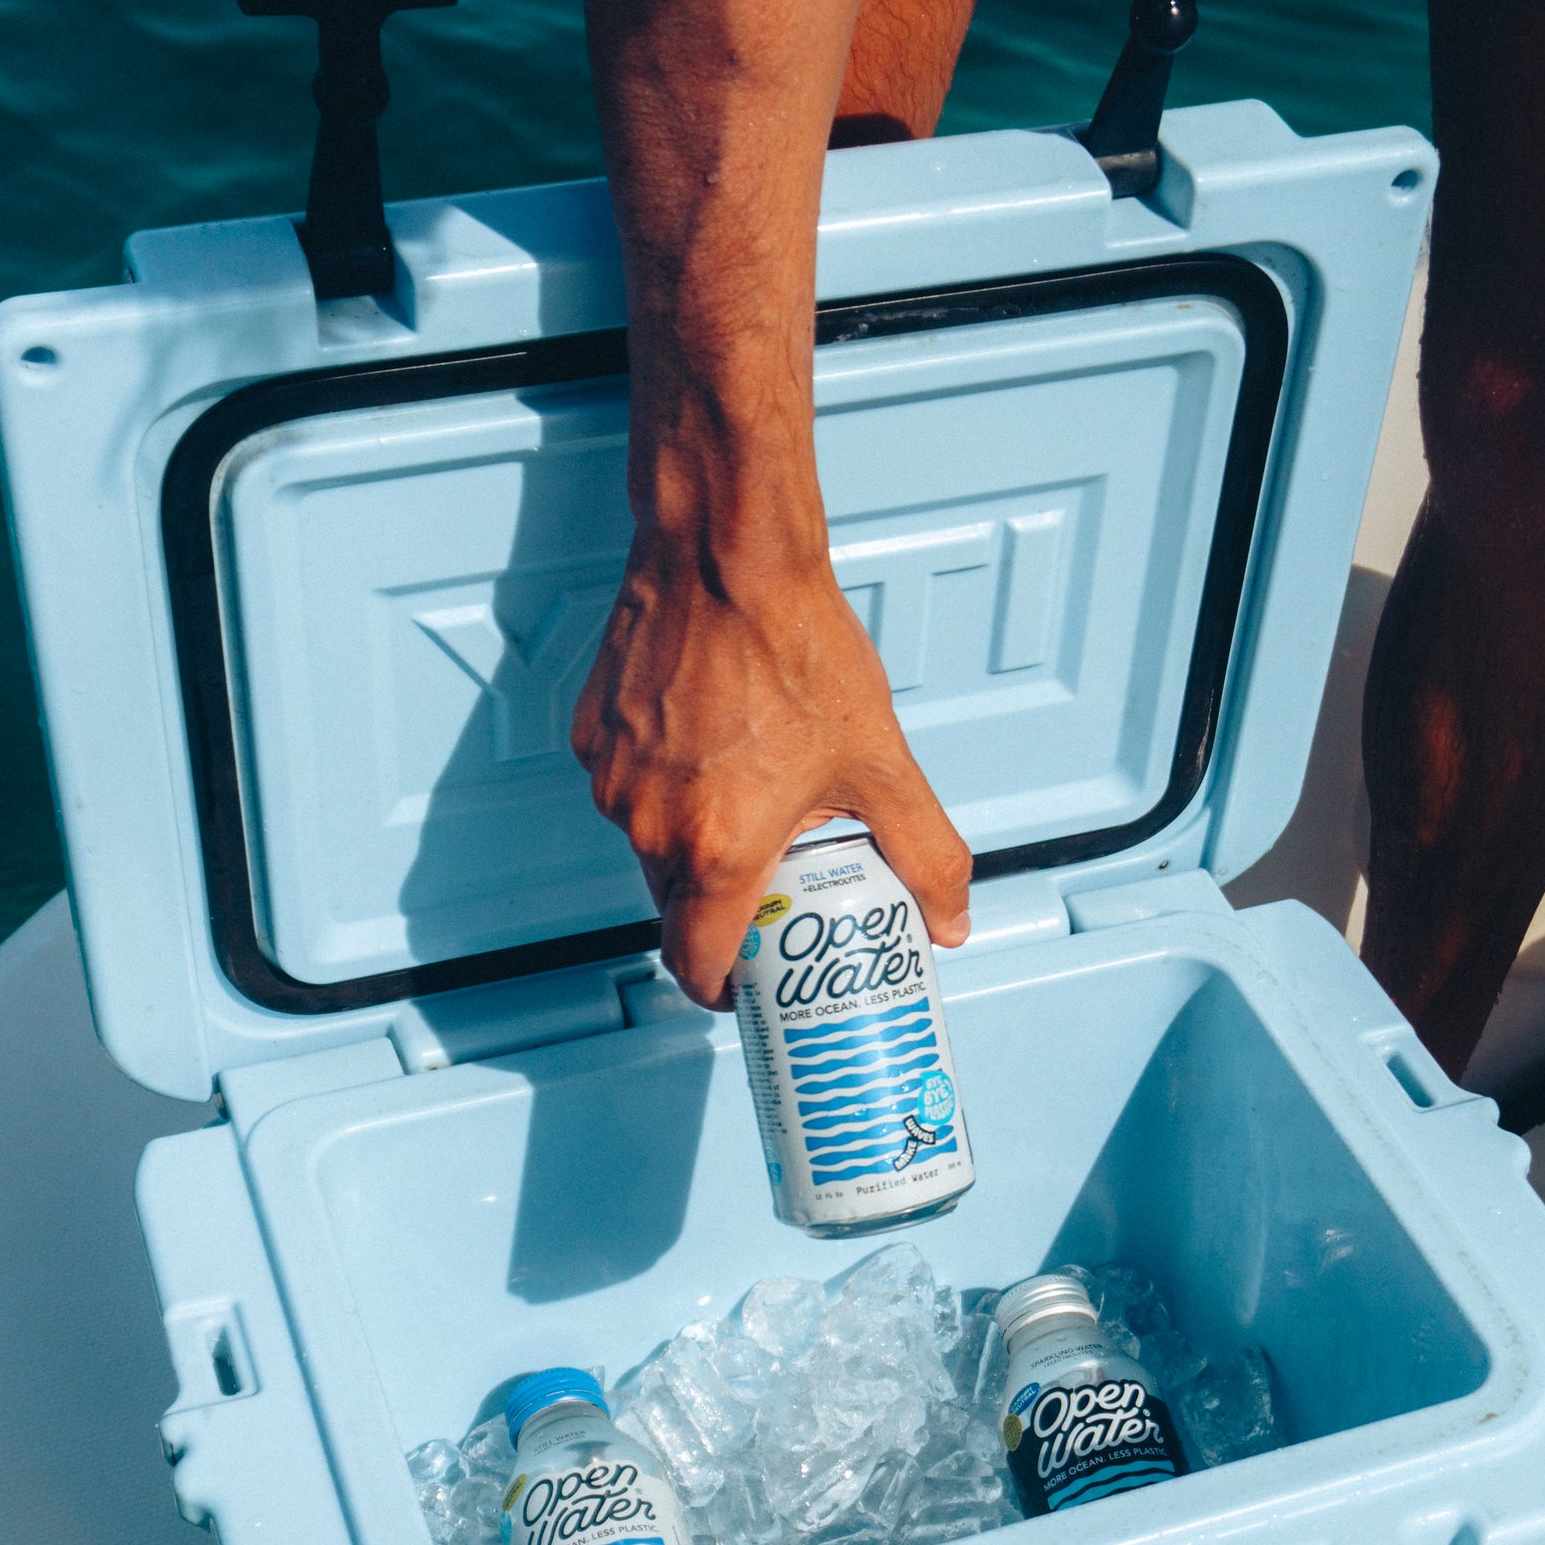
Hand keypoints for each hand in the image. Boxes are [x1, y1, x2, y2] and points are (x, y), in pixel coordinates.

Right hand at [573, 527, 971, 1008]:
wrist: (728, 553)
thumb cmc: (797, 649)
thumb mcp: (882, 763)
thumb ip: (924, 853)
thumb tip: (951, 920)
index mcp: (716, 848)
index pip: (697, 964)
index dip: (724, 990)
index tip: (749, 988)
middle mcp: (649, 823)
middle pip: (675, 905)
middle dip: (721, 910)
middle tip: (771, 891)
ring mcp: (613, 778)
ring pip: (647, 843)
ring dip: (692, 840)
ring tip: (751, 800)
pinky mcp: (593, 735)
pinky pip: (626, 786)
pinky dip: (665, 785)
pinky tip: (712, 747)